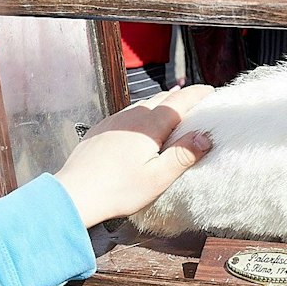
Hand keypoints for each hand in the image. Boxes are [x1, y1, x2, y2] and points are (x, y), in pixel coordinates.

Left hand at [54, 85, 213, 225]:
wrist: (75, 194)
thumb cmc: (118, 190)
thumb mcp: (158, 178)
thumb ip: (183, 155)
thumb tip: (206, 136)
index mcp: (150, 125)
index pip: (180, 100)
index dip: (198, 94)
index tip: (212, 92)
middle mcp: (132, 116)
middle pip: (163, 98)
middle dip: (182, 98)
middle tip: (198, 104)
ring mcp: (114, 121)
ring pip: (144, 105)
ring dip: (162, 105)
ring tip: (173, 113)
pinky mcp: (102, 129)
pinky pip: (128, 114)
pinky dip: (142, 114)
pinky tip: (142, 127)